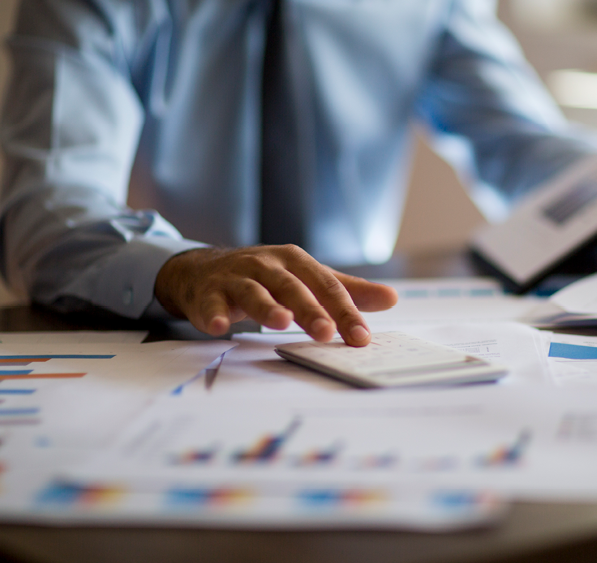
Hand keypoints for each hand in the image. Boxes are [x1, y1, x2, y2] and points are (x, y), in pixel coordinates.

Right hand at [154, 245, 398, 343]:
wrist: (204, 269)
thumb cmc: (264, 277)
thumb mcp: (306, 278)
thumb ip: (346, 290)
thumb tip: (392, 298)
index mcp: (295, 261)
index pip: (326, 286)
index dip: (344, 311)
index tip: (361, 337)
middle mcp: (266, 264)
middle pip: (292, 287)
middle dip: (310, 310)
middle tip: (326, 333)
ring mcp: (235, 277)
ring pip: (254, 291)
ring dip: (267, 307)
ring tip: (281, 323)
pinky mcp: (208, 293)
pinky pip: (211, 304)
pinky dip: (214, 314)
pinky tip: (219, 328)